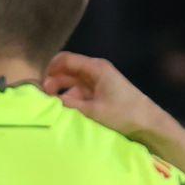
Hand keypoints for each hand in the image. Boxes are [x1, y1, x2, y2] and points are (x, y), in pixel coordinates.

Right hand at [41, 52, 176, 149]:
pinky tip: (63, 111)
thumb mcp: (92, 111)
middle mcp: (95, 71)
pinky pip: (77, 92)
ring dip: (58, 92)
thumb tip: (44, 100)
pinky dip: (68, 99)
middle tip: (41, 99)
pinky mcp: (98, 93)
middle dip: (51, 82)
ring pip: (69, 83)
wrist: (147, 124)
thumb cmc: (123, 114)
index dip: (48, 70)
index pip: (64, 59)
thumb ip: (67, 104)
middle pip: (65, 71)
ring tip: (49, 106)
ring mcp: (97, 82)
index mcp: (95, 68)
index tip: (37, 85)